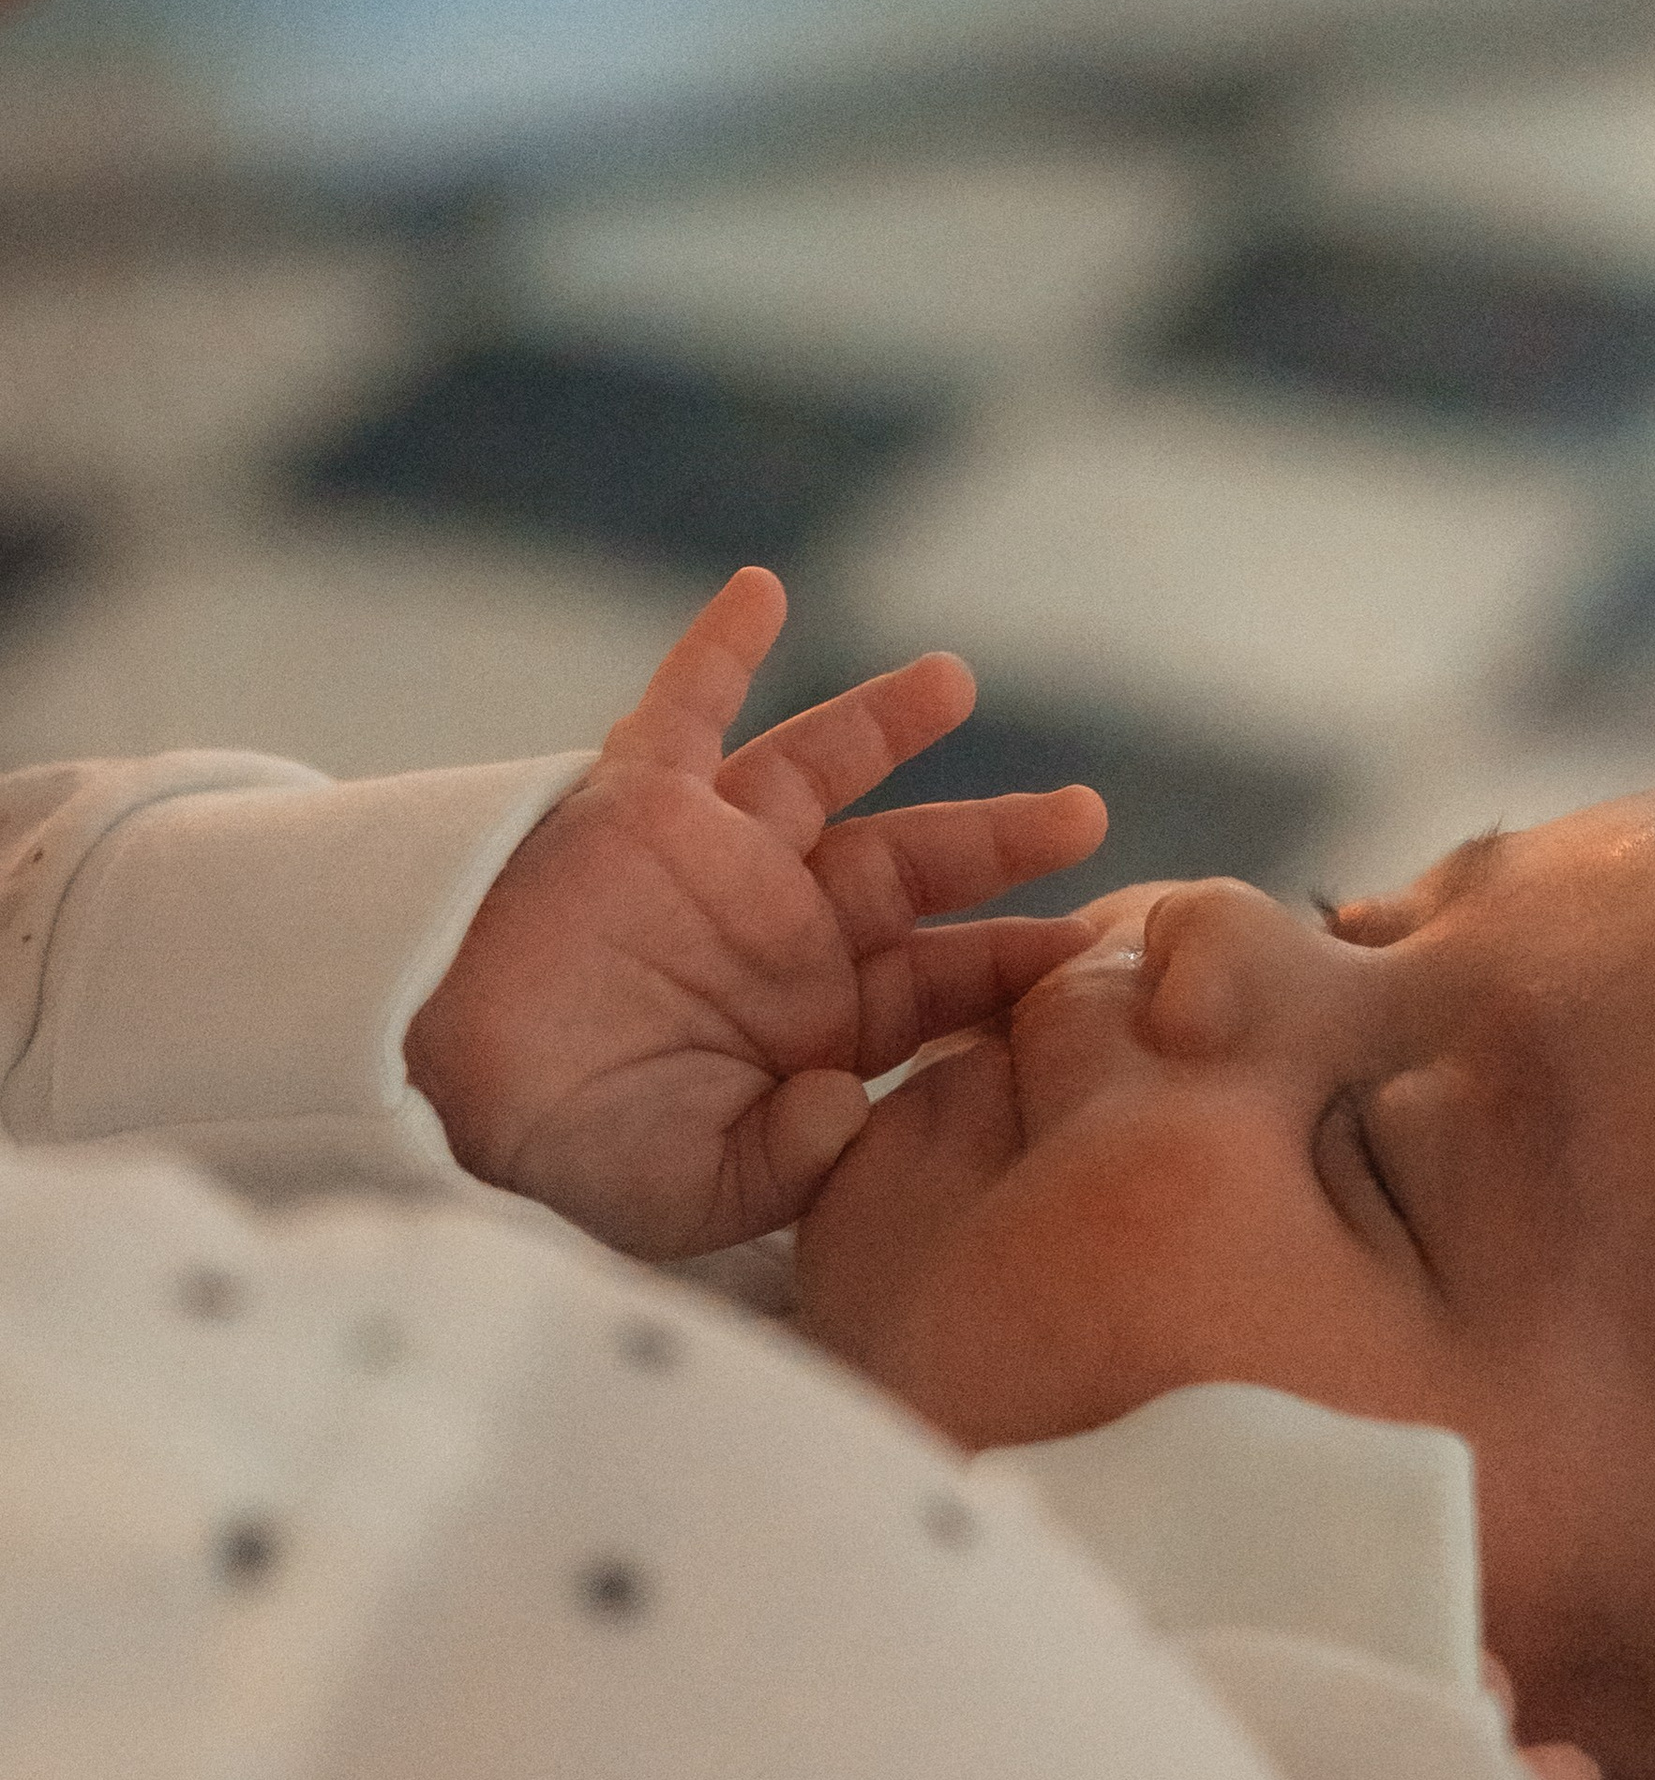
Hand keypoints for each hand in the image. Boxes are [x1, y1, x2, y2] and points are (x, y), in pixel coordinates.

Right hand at [404, 568, 1105, 1258]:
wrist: (436, 1089)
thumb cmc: (569, 1152)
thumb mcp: (694, 1191)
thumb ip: (785, 1161)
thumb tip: (846, 1106)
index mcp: (812, 1023)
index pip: (937, 984)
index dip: (1012, 963)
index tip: (1093, 950)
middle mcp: (778, 930)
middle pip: (913, 867)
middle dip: (1000, 842)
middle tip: (1085, 816)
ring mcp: (712, 858)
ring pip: (821, 770)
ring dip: (885, 719)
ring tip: (953, 679)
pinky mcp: (635, 805)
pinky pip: (683, 709)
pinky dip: (720, 650)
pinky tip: (763, 588)